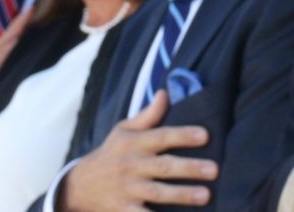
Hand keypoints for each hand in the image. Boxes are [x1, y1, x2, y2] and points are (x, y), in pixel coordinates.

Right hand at [59, 90, 216, 210]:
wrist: (79, 186)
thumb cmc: (110, 154)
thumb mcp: (123, 130)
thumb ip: (148, 115)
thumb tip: (166, 93)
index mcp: (134, 143)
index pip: (161, 136)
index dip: (183, 135)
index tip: (205, 135)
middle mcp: (131, 165)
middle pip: (164, 166)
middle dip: (189, 168)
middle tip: (214, 169)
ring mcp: (128, 189)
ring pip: (158, 192)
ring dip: (182, 194)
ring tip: (206, 195)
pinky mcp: (124, 210)